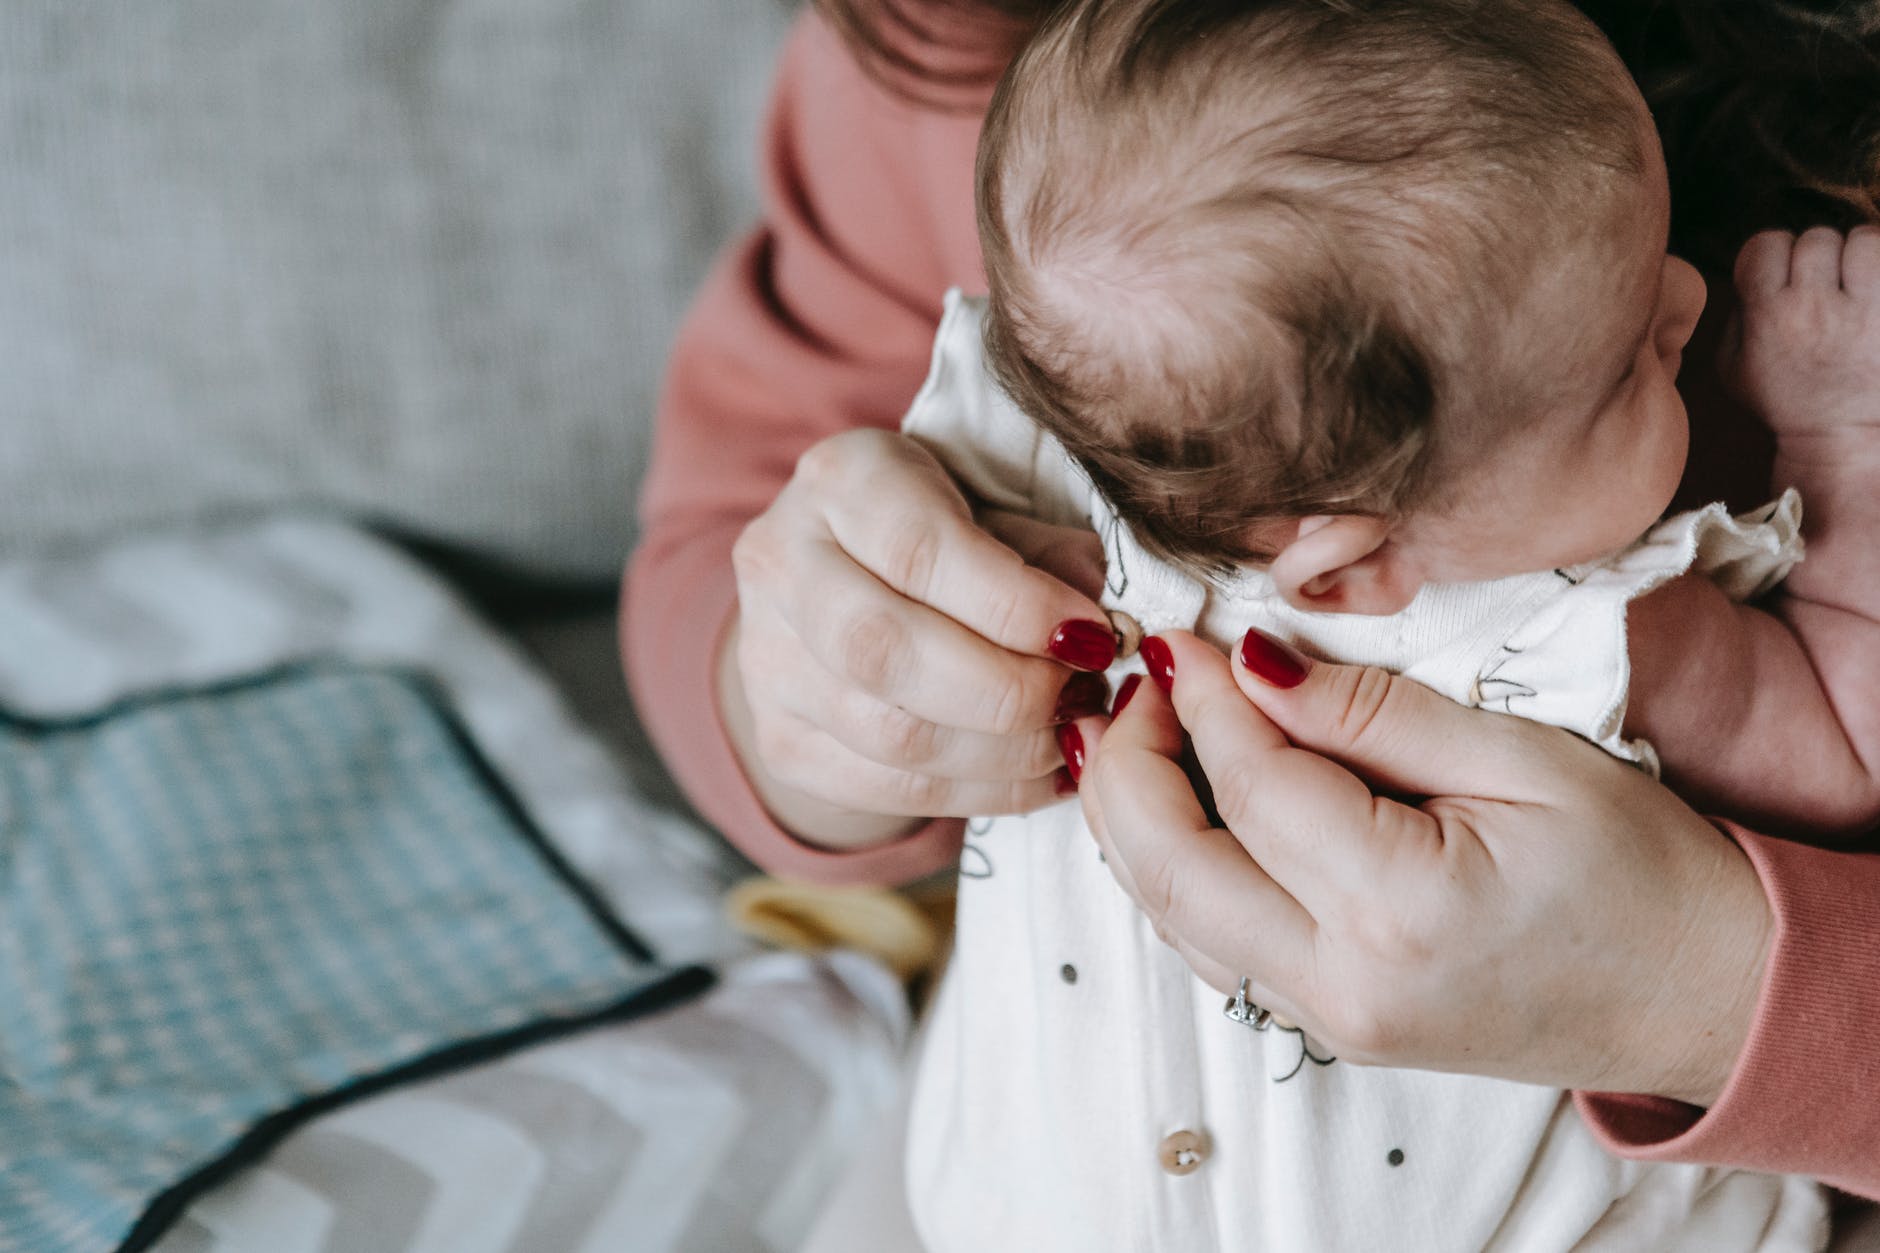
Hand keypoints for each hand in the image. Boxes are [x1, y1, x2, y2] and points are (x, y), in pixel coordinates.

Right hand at [722, 428, 1113, 850]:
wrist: (840, 587)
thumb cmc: (939, 533)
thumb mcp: (992, 507)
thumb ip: (1042, 552)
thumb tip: (1098, 615)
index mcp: (840, 480)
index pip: (919, 551)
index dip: (1015, 605)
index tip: (1092, 637)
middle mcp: (781, 563)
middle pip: (888, 651)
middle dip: (1009, 691)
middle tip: (1084, 695)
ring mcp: (767, 661)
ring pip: (891, 736)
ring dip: (1007, 753)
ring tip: (1072, 736)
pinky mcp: (781, 740)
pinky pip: (889, 789)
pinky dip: (983, 793)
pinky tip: (1041, 777)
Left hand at [1076, 630, 1773, 1105]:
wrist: (1706, 995)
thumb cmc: (1640, 870)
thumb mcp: (1522, 760)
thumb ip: (1375, 713)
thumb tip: (1251, 663)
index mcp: (1402, 909)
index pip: (1253, 788)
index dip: (1204, 700)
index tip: (1183, 636)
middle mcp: (1344, 985)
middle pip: (1171, 869)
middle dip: (1127, 765)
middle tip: (1139, 681)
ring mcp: (1330, 1021)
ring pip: (1173, 917)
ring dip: (1133, 821)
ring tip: (1136, 729)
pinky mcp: (1329, 1027)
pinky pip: (1211, 947)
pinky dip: (1172, 871)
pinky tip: (1175, 804)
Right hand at [1728, 225, 1879, 437]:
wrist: (1845, 438)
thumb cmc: (1788, 402)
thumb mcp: (1733, 371)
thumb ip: (1734, 318)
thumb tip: (1750, 277)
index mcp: (1770, 316)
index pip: (1765, 243)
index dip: (1774, 255)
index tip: (1783, 276)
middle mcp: (1815, 306)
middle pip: (1816, 237)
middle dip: (1819, 257)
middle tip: (1825, 285)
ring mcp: (1864, 308)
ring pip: (1862, 238)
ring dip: (1859, 255)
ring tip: (1858, 283)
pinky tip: (1875, 291)